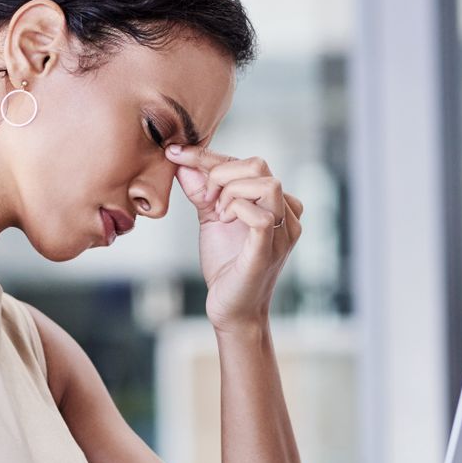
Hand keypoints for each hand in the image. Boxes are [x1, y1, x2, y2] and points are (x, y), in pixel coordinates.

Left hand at [164, 144, 303, 333]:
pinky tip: (223, 220)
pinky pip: (262, 217)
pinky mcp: (269, 251)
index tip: (175, 153)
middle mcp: (286, 214)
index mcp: (275, 203)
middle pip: (260, 166)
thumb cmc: (226, 266)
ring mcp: (282, 233)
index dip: (209, 156)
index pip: (248, 163)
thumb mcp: (211, 219)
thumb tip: (182, 161)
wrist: (230, 309)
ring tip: (217, 213)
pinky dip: (236, 209)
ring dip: (231, 191)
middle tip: (204, 199)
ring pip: (267, 184)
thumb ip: (201, 191)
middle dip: (221, 173)